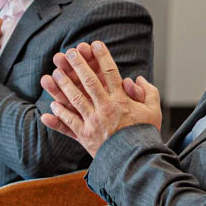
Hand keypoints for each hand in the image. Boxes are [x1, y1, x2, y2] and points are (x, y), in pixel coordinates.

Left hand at [39, 41, 161, 155]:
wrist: (138, 162)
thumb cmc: (145, 135)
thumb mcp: (153, 111)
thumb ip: (147, 92)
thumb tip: (135, 78)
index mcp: (122, 101)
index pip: (110, 73)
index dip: (102, 57)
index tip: (95, 44)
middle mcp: (106, 109)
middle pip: (89, 82)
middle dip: (78, 65)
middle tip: (69, 52)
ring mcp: (94, 123)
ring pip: (75, 100)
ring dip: (63, 86)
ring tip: (54, 73)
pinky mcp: (86, 137)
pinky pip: (69, 124)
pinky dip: (60, 115)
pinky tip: (51, 105)